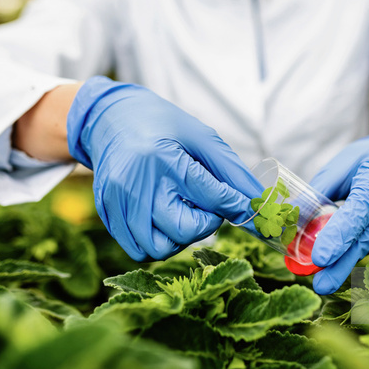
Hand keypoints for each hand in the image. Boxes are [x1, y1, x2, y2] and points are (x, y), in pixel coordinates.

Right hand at [66, 76, 259, 260]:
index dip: (238, 207)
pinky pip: (138, 250)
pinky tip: (163, 219)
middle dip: (205, 223)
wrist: (110, 118)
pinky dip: (158, 242)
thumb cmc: (161, 126)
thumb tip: (261, 202)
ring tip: (182, 212)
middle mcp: (138, 184)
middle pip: (184, 230)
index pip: (212, 197)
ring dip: (180, 238)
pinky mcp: (107, 214)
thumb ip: (232, 172)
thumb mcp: (201, 138)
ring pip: (160, 248)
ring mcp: (118, 202)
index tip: (252, 211)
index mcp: (164, 160)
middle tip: (205, 203)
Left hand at [308, 133, 368, 294]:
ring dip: (348, 262)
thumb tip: (290, 218)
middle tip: (321, 285)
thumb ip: (318, 192)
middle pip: (368, 235)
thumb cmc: (368, 159)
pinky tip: (342, 262)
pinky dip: (358, 253)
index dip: (340, 234)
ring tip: (324, 279)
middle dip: (343, 263)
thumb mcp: (341, 165)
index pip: (359, 208)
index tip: (320, 258)